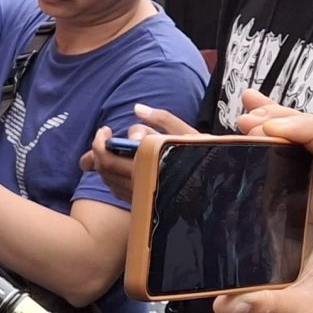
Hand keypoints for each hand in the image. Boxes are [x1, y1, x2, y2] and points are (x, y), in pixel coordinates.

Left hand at [82, 101, 199, 200]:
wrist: (216, 186)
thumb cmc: (202, 156)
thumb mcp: (186, 133)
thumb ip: (162, 119)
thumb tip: (137, 108)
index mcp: (148, 166)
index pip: (108, 159)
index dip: (99, 143)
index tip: (106, 130)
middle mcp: (140, 185)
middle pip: (104, 170)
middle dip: (97, 150)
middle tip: (105, 135)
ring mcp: (140, 197)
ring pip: (108, 181)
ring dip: (103, 163)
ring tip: (111, 147)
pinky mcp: (142, 204)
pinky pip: (117, 190)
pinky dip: (111, 176)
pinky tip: (120, 164)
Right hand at [204, 109, 312, 312]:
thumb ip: (264, 311)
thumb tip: (227, 303)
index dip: (306, 132)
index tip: (267, 129)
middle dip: (285, 120)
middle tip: (245, 120)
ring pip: (307, 142)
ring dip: (277, 122)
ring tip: (243, 113)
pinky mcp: (306, 199)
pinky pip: (293, 156)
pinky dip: (272, 135)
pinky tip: (249, 117)